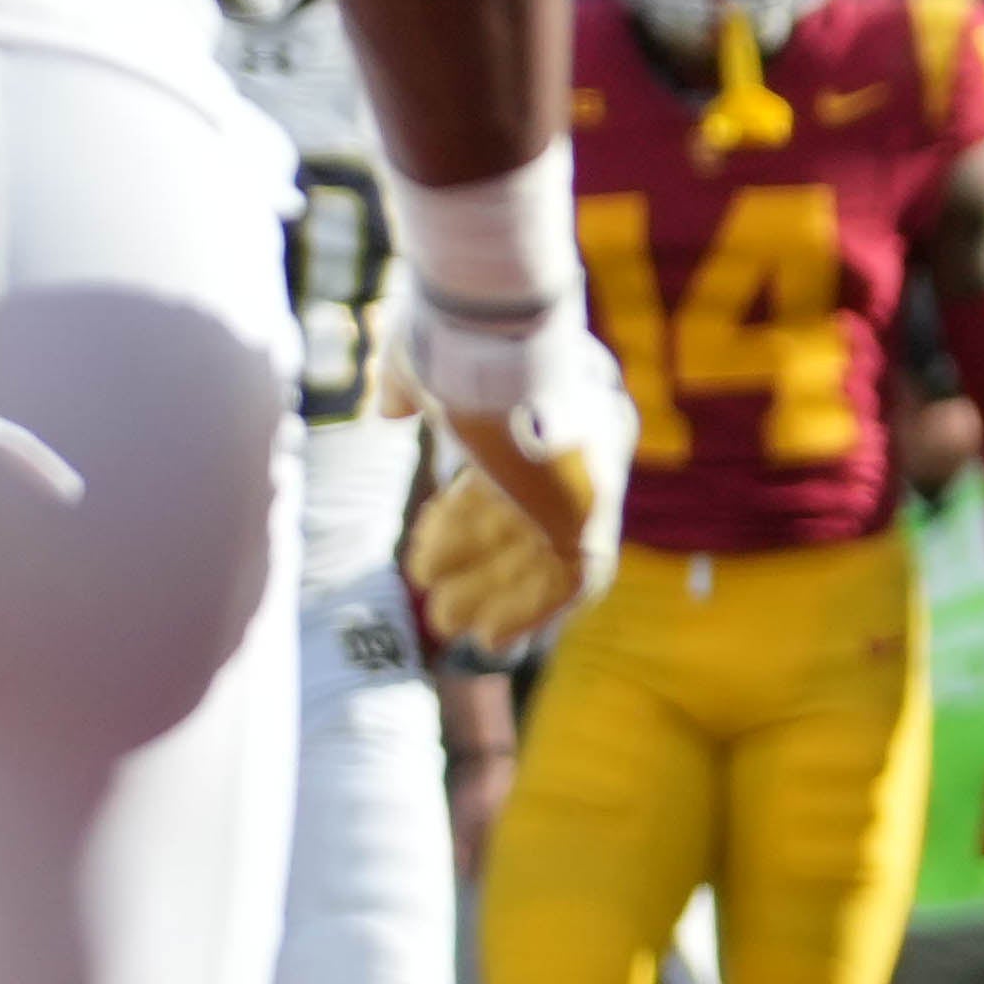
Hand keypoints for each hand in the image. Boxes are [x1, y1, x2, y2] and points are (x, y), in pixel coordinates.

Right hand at [399, 289, 639, 652]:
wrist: (491, 343)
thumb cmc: (450, 344)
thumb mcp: (419, 362)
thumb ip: (407, 389)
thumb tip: (391, 411)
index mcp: (528, 413)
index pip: (499, 483)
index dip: (458, 525)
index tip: (424, 560)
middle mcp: (566, 451)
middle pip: (519, 526)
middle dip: (477, 571)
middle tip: (437, 610)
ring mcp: (583, 481)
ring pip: (542, 556)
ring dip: (498, 596)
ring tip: (449, 627)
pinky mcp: (592, 510)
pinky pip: (577, 577)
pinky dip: (538, 609)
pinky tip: (497, 639)